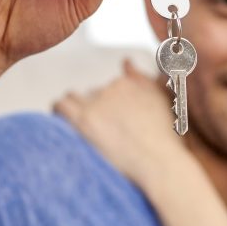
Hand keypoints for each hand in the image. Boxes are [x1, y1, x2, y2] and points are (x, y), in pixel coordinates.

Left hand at [53, 59, 190, 189]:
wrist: (160, 163)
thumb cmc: (166, 140)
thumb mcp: (163, 104)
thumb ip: (143, 80)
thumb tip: (125, 62)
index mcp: (133, 83)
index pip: (111, 88)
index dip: (110, 106)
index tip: (114, 123)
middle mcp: (114, 87)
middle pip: (94, 94)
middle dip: (96, 110)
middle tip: (102, 134)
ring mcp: (99, 102)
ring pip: (75, 98)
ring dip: (76, 111)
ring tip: (81, 131)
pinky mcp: (85, 119)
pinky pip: (61, 106)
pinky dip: (60, 113)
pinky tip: (64, 127)